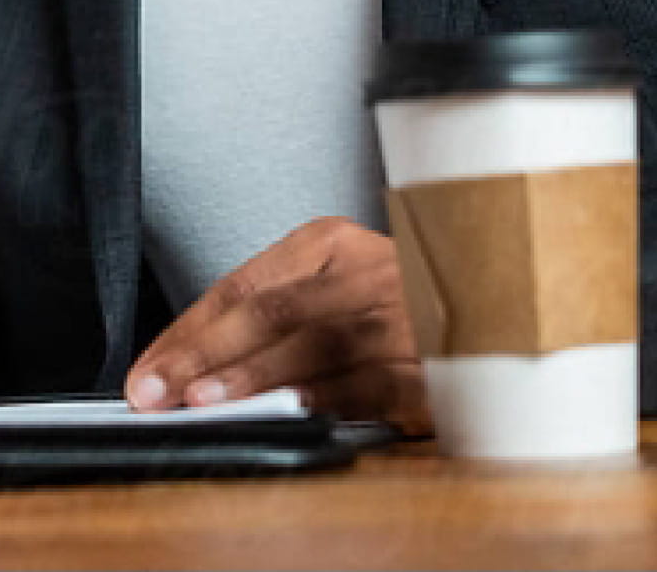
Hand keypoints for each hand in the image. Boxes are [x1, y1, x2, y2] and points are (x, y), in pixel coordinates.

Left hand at [126, 217, 427, 430]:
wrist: (511, 307)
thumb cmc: (406, 303)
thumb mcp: (332, 286)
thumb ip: (270, 317)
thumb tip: (188, 365)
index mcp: (330, 245)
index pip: (238, 288)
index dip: (185, 334)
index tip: (147, 371)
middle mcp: (366, 273)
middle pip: (269, 312)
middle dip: (203, 356)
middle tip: (159, 390)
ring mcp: (406, 319)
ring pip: (313, 346)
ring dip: (253, 379)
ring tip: (206, 402)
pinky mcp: (440, 368)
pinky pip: (371, 385)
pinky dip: (324, 401)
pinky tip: (289, 413)